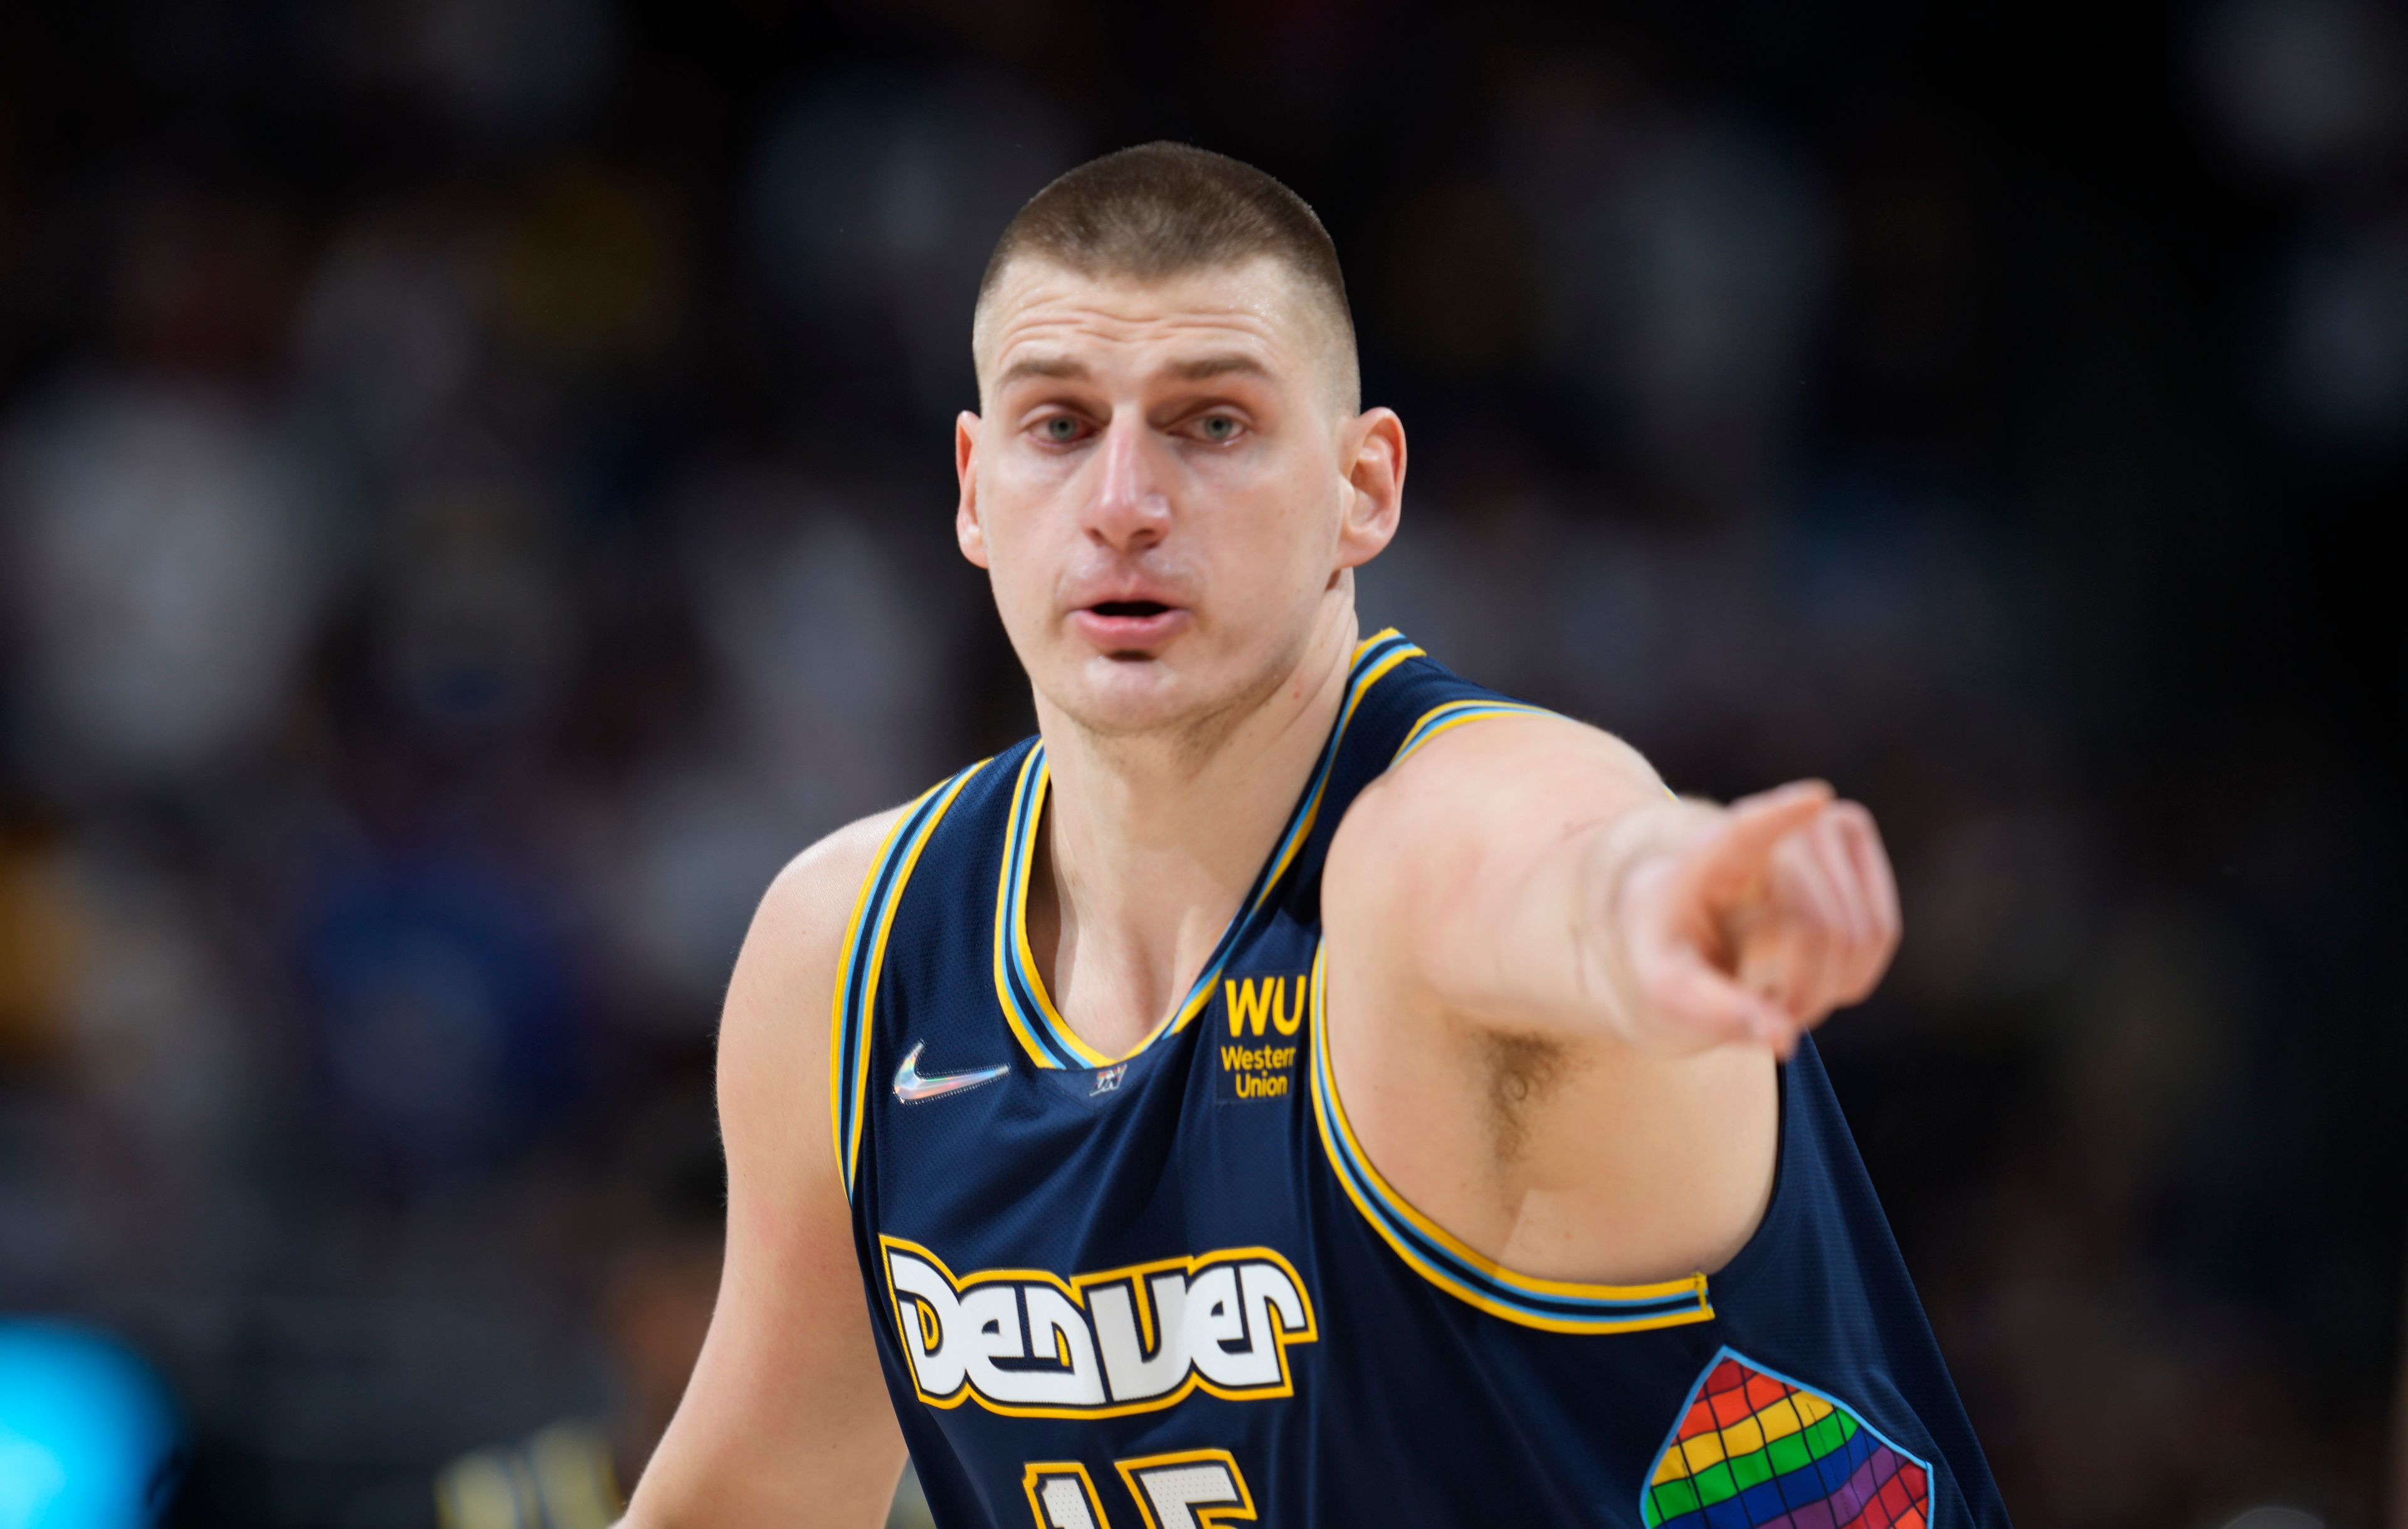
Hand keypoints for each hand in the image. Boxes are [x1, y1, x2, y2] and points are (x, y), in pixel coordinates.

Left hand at [1606, 781, 1900, 1056]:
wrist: (1686, 909)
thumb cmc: (1670, 949)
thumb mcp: (1667, 990)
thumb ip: (1714, 1010)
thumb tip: (1783, 1037)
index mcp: (1701, 859)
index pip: (1741, 834)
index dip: (1778, 819)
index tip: (1815, 800)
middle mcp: (1763, 827)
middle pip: (1816, 926)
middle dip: (1803, 994)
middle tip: (1767, 1018)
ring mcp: (1813, 822)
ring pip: (1859, 934)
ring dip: (1830, 990)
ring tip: (1780, 995)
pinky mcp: (1850, 831)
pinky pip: (1882, 931)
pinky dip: (1855, 975)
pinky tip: (1816, 976)